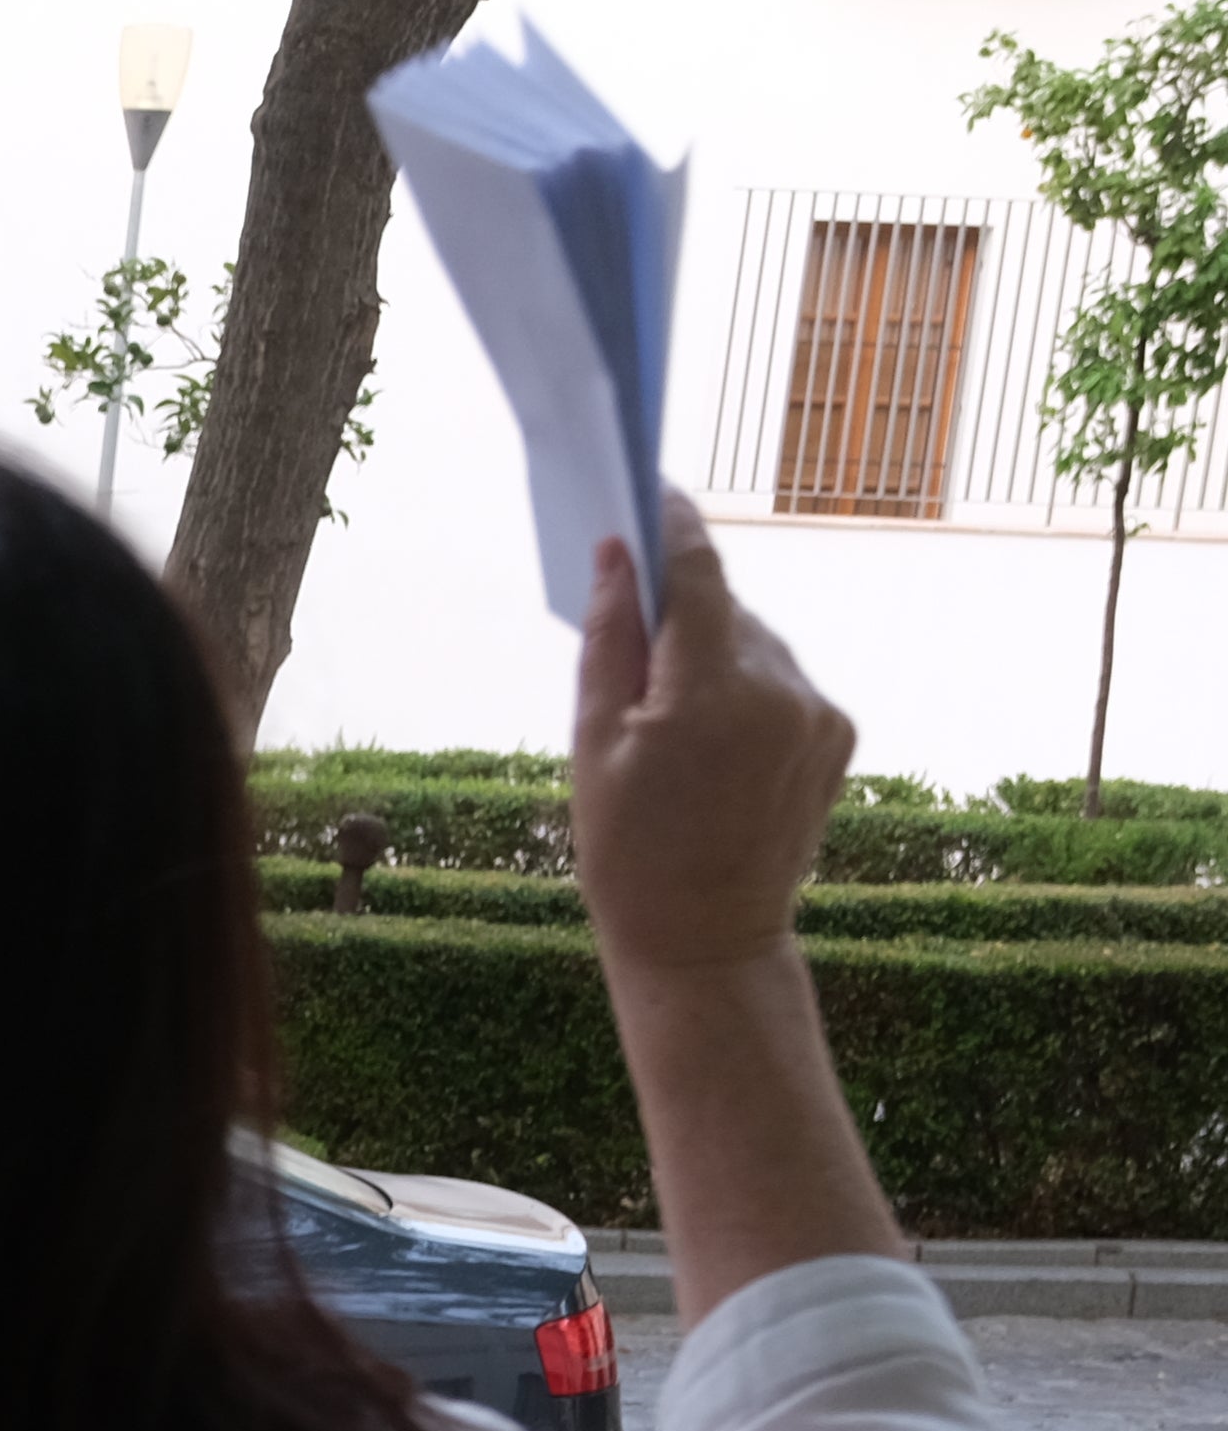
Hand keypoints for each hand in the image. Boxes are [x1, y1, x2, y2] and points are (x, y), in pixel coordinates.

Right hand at [575, 494, 850, 977]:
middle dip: (679, 613)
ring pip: (754, 645)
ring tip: (672, 725)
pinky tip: (713, 749)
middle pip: (724, 609)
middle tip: (632, 640)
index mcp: (709, 693)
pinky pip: (783, 683)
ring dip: (712, 657)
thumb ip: (609, 641)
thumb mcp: (593, 746)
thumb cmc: (628, 853)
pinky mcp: (837, 733)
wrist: (704, 941)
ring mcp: (817, 712)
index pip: (696, 572)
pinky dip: (745, 691)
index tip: (648, 489)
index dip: (670, 524)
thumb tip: (617, 558)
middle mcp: (779, 690)